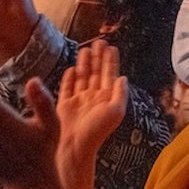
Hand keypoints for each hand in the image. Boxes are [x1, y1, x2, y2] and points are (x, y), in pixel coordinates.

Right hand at [56, 39, 127, 167]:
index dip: (110, 60)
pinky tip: (72, 69)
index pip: (109, 74)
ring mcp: (79, 101)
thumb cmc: (97, 131)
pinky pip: (67, 88)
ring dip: (84, 63)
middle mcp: (93, 98)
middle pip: (96, 72)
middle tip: (99, 41)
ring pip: (82, 77)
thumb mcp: (116, 112)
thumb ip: (120, 94)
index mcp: (106, 98)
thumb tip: (124, 77)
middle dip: (98, 57)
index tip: (111, 46)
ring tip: (86, 49)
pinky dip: (69, 78)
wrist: (76, 146)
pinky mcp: (65, 105)